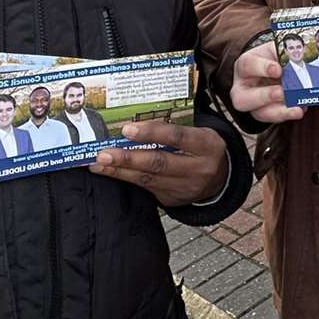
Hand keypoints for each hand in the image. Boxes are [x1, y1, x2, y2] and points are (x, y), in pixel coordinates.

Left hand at [89, 121, 226, 206]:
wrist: (220, 179)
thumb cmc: (202, 147)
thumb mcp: (199, 133)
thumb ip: (175, 127)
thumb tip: (136, 119)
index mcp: (207, 145)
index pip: (177, 136)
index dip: (151, 133)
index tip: (127, 129)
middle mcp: (198, 168)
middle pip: (159, 163)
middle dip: (128, 158)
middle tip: (104, 153)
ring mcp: (185, 187)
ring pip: (148, 179)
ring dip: (120, 171)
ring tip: (98, 164)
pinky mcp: (173, 199)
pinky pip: (146, 188)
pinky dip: (126, 179)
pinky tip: (110, 173)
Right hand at [231, 40, 305, 123]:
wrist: (276, 68)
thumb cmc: (274, 57)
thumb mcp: (277, 48)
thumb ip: (285, 50)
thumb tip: (298, 56)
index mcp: (245, 65)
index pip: (247, 66)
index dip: (262, 68)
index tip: (278, 69)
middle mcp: (243, 87)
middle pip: (243, 98)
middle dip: (265, 96)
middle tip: (282, 92)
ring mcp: (252, 104)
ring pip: (259, 113)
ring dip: (279, 112)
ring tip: (297, 108)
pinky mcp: (265, 113)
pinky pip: (274, 118)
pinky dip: (288, 114)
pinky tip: (300, 109)